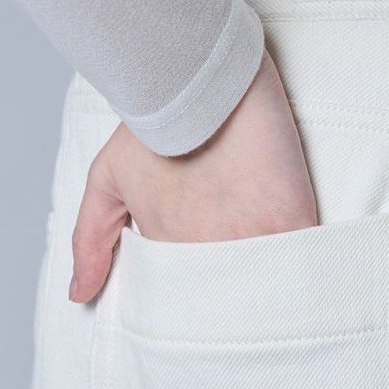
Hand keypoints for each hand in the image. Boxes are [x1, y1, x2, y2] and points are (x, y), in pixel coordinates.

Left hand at [68, 49, 317, 301]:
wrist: (202, 76)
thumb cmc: (155, 119)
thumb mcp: (109, 177)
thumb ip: (91, 238)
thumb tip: (80, 293)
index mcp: (169, 246)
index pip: (187, 295)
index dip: (202, 301)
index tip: (212, 307)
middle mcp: (208, 250)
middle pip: (228, 299)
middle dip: (237, 307)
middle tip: (247, 312)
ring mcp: (252, 237)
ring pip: (267, 285)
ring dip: (273, 291)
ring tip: (283, 299)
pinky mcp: (292, 218)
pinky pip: (302, 261)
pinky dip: (306, 271)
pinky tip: (308, 276)